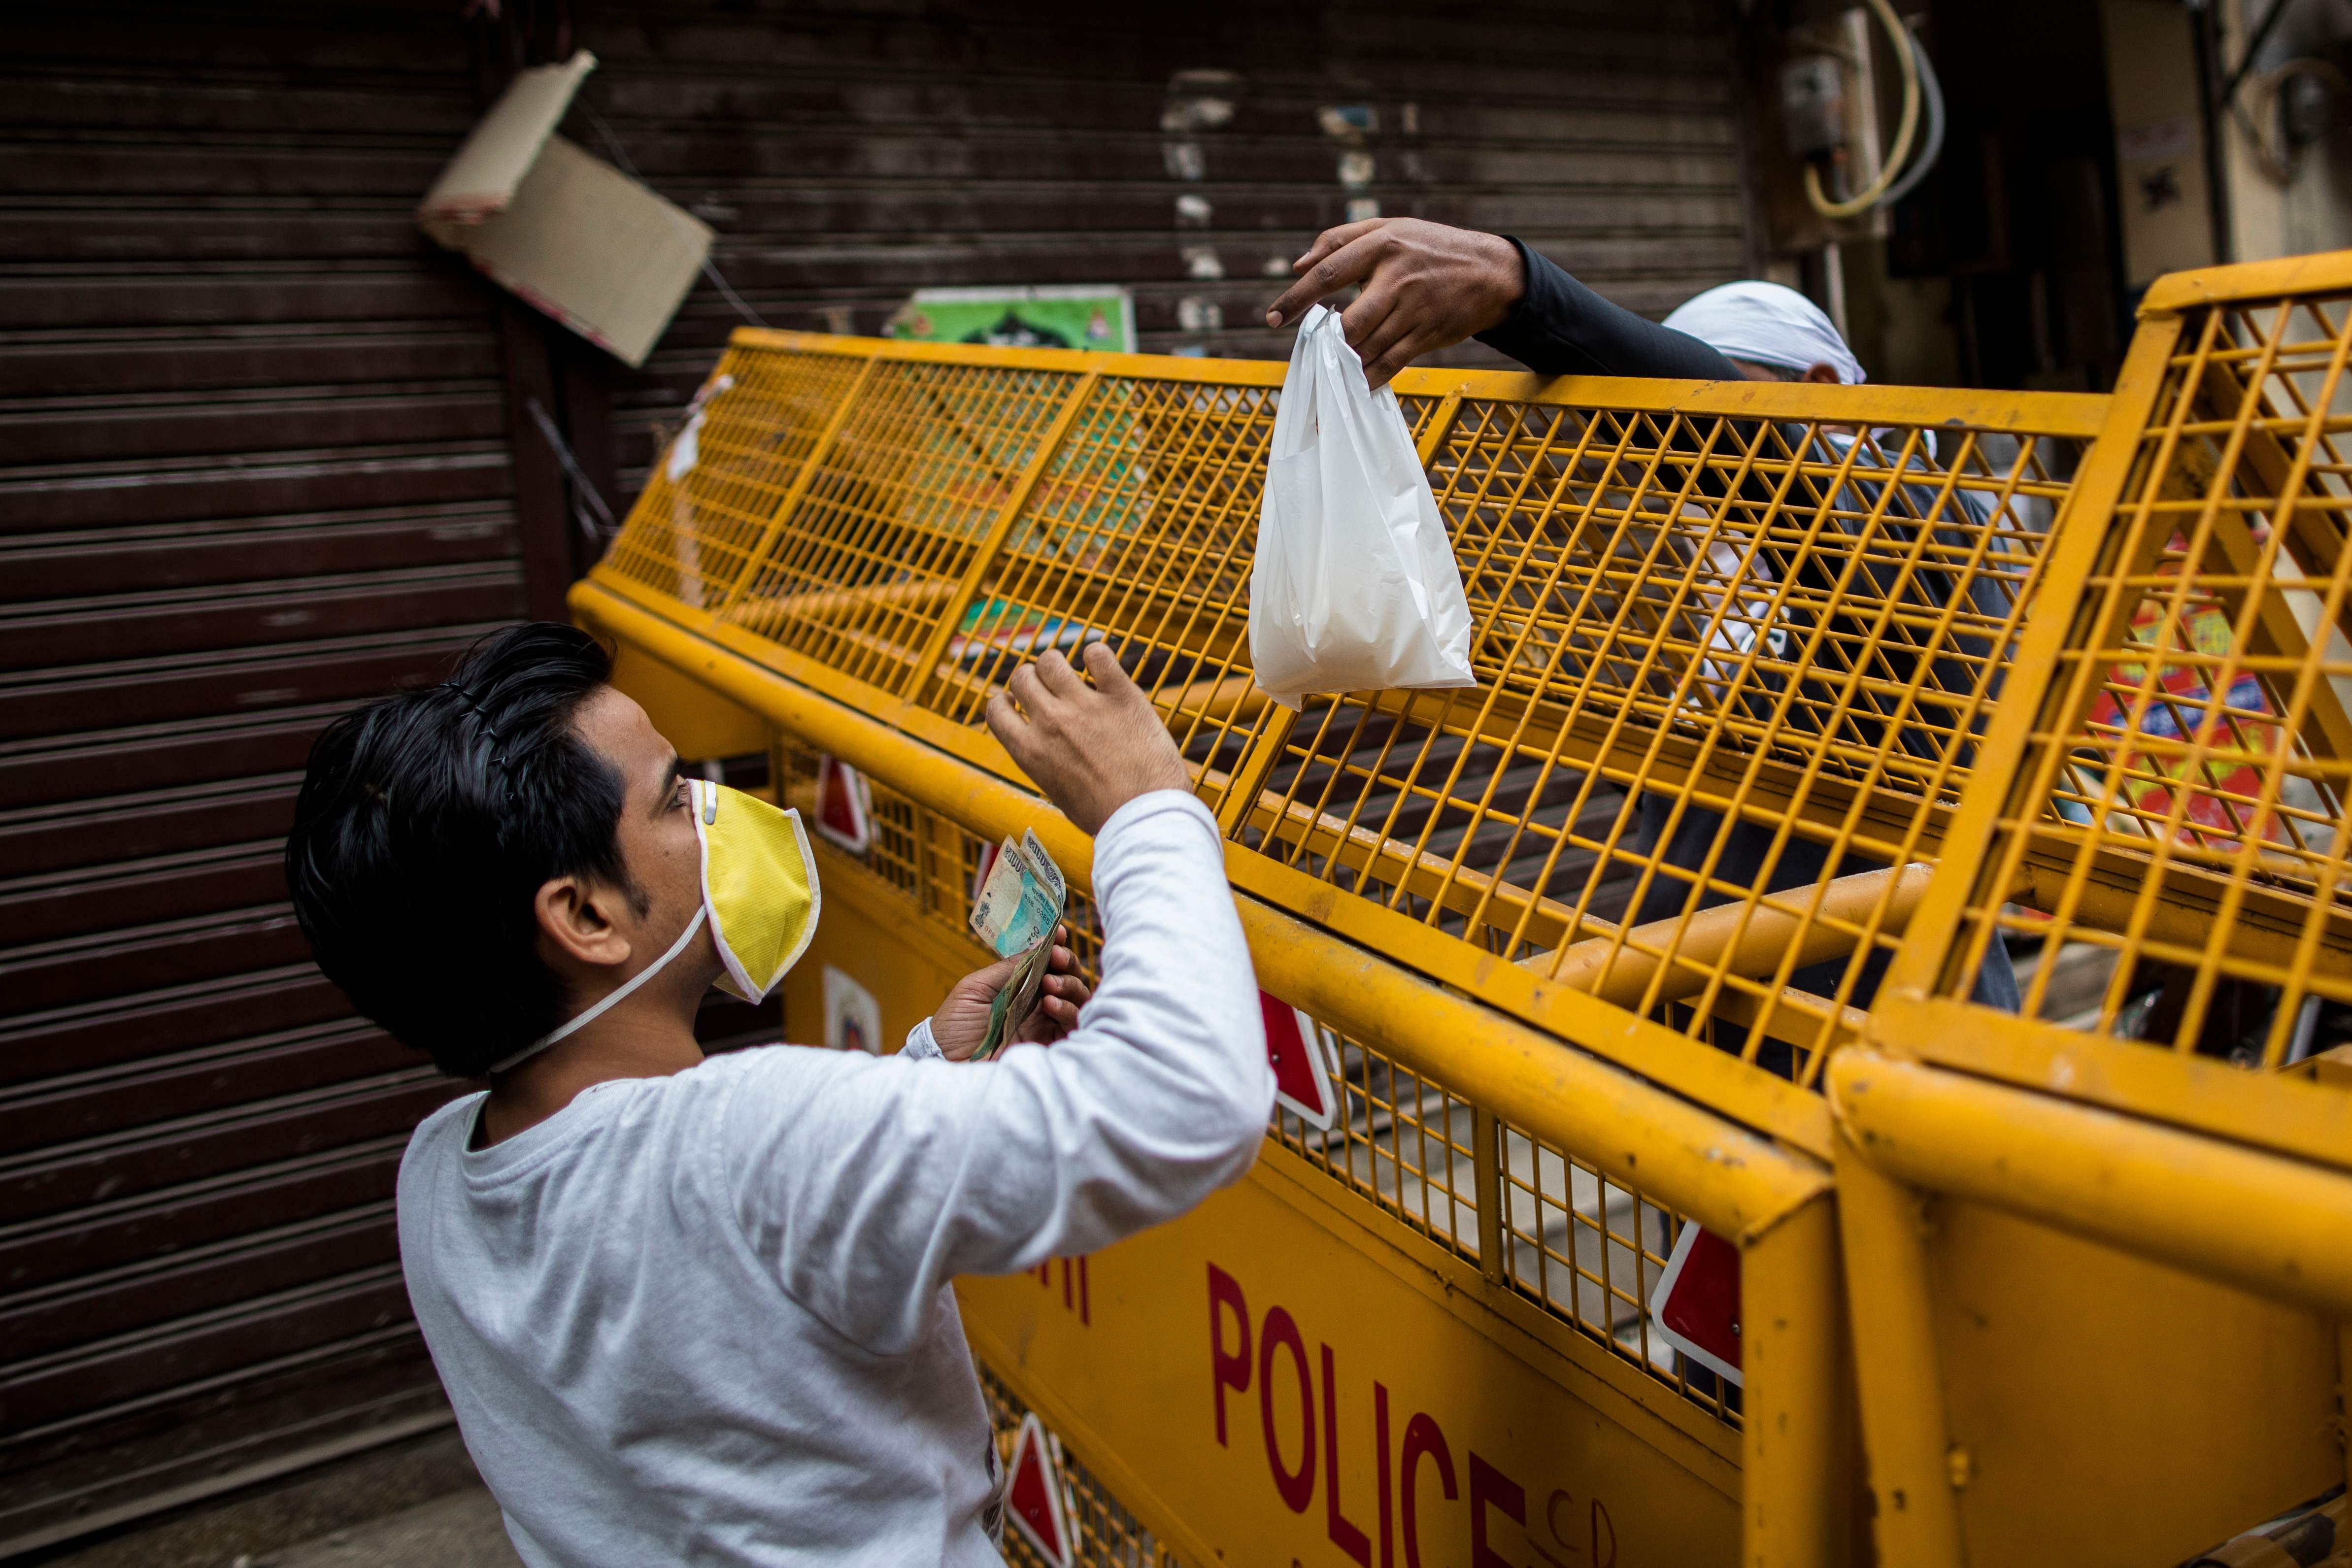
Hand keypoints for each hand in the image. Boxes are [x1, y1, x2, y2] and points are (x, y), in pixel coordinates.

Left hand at [929, 927, 1090, 1060]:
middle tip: (1055, 958)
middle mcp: (1037, 1006)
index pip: (1048, 964)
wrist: (944, 1061)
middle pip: (1069, 979)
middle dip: (1067, 964)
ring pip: (1077, 1000)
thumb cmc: (953, 1025)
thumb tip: (1039, 943)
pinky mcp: (1048, 1047)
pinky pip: (1071, 1026)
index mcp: (1020, 988)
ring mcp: (1044, 1026)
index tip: (1058, 933)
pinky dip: (1067, 1011)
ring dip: (1068, 985)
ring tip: (1048, 984)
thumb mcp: (976, 988)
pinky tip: (1050, 1004)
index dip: (1056, 947)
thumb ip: (1009, 969)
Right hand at [985, 643, 1189, 835]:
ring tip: (1075, 675)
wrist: (1146, 817)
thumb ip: (1046, 763)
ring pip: (1052, 660)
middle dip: (1033, 679)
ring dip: (1059, 664)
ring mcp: (1084, 706)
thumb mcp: (1059, 793)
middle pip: (1022, 677)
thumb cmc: (1107, 815)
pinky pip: (1097, 654)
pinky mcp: (1120, 695)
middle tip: (1052, 690)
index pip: (994, 708)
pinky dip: (1097, 655)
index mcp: (1029, 751)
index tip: (1016, 702)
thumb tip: (1046, 749)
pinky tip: (1103, 667)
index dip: (1004, 701)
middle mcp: (1051, 723)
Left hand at [1261, 218, 1524, 388]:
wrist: (1490, 271)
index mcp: (1382, 245)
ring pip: (1369, 347)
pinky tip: (1356, 383)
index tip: (1271, 318)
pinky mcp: (1428, 333)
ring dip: (1346, 363)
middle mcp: (1398, 277)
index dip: (1295, 298)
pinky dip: (1370, 377)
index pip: (1328, 272)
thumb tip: (1298, 265)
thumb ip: (1339, 240)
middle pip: (1350, 322)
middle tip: (1316, 350)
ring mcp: (1415, 309)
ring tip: (1333, 369)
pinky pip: (1391, 363)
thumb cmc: (1429, 247)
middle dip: (1329, 343)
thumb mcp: (1389, 227)